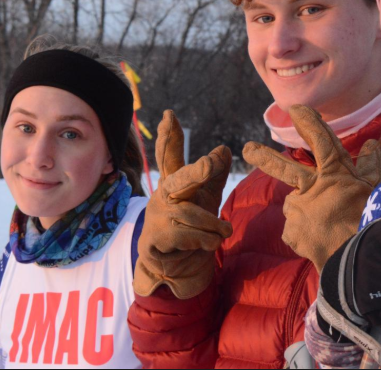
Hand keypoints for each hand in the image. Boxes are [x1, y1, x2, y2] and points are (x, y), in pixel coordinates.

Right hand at [134, 110, 232, 298]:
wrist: (176, 267)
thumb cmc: (190, 227)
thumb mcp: (206, 198)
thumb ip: (214, 176)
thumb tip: (226, 149)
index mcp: (174, 182)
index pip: (170, 154)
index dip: (169, 135)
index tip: (169, 114)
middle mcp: (163, 195)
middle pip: (179, 180)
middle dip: (195, 173)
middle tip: (209, 164)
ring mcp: (156, 216)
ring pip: (191, 213)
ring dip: (213, 225)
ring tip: (224, 232)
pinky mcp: (154, 238)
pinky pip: (187, 234)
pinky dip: (205, 240)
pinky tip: (210, 243)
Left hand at [242, 104, 380, 271]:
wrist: (363, 261)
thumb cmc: (373, 221)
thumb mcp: (376, 191)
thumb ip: (371, 166)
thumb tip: (372, 144)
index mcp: (335, 174)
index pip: (320, 140)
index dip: (309, 122)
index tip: (296, 108)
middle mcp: (313, 188)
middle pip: (285, 167)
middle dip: (264, 157)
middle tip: (247, 149)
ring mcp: (300, 210)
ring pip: (294, 204)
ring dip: (303, 210)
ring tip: (324, 225)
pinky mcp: (292, 232)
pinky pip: (295, 230)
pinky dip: (305, 233)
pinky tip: (320, 241)